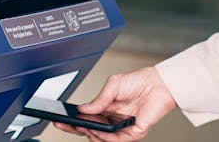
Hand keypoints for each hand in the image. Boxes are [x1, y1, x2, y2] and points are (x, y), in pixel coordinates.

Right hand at [51, 66, 176, 140]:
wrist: (158, 83)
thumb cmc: (139, 81)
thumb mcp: (113, 85)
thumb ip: (98, 99)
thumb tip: (83, 109)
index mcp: (105, 108)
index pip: (86, 119)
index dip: (72, 121)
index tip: (60, 119)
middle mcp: (112, 119)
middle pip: (90, 130)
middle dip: (76, 129)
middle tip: (66, 124)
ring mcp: (121, 128)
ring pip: (100, 138)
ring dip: (90, 132)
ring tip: (85, 125)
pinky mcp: (132, 133)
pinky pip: (115, 140)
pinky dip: (105, 137)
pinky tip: (99, 130)